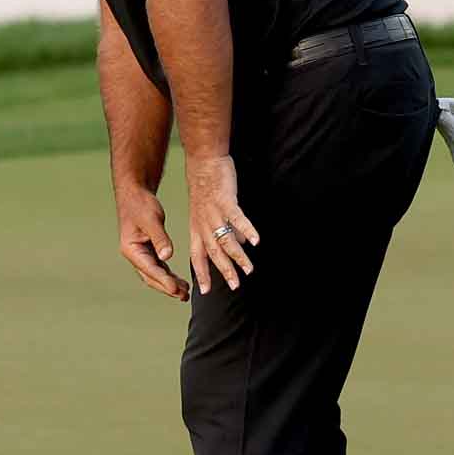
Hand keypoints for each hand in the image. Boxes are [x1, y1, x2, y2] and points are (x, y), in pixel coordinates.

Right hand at [114, 187, 188, 301]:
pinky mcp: (147, 249)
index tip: (176, 290)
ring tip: (184, 293)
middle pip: (151, 277)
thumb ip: (160, 238)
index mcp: (131, 249)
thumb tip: (167, 257)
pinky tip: (178, 281)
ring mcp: (140, 253)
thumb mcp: (151, 220)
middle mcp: (134, 254)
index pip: (149, 269)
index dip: (163, 281)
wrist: (134, 192)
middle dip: (166, 287)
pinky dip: (168, 275)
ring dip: (169, 283)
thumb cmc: (140, 204)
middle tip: (183, 296)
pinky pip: (158, 267)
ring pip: (155, 274)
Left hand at [184, 154, 260, 294]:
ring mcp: (214, 213)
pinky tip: (256, 241)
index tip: (205, 292)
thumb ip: (221, 230)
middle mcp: (203, 224)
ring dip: (238, 256)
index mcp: (197, 228)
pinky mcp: (225, 200)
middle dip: (224, 271)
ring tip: (249, 270)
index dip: (202, 274)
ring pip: (226, 240)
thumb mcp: (206, 213)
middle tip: (234, 286)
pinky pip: (237, 218)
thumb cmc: (206, 188)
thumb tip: (240, 244)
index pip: (197, 256)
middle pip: (213, 252)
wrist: (203, 162)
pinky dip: (247, 229)